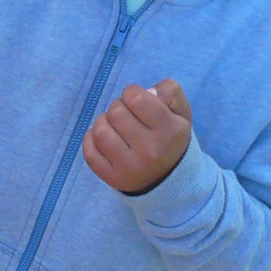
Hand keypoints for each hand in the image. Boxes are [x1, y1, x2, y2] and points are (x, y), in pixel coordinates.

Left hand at [81, 78, 192, 195]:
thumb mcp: (181, 112)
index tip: (137, 101)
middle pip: (115, 112)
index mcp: (170, 131)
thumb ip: (169, 91)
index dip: (132, 93)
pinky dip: (91, 140)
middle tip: (127, 115)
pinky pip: (90, 152)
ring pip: (100, 131)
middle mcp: (151, 152)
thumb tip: (148, 92)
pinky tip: (105, 139)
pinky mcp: (114, 179)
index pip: (135, 98)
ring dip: (103, 122)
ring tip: (114, 126)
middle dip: (118, 107)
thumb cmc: (170, 136)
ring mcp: (131, 168)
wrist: (169, 177)